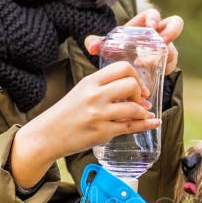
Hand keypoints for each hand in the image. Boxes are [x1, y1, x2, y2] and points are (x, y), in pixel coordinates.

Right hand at [9, 61, 160, 188]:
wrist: (47, 135)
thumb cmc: (66, 114)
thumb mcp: (82, 92)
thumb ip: (103, 88)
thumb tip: (131, 89)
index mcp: (90, 81)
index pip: (122, 67)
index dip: (136, 76)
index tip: (139, 87)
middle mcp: (95, 95)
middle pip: (131, 84)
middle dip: (141, 92)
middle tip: (141, 101)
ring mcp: (99, 114)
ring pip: (133, 107)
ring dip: (144, 111)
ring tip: (144, 113)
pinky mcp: (102, 132)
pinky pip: (131, 126)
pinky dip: (146, 124)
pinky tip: (153, 122)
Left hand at [86, 9, 183, 74]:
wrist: (125, 67)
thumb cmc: (117, 50)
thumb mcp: (107, 45)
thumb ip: (97, 43)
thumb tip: (92, 47)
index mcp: (144, 24)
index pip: (154, 14)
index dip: (155, 18)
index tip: (151, 27)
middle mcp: (158, 34)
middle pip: (175, 25)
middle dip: (172, 31)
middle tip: (163, 42)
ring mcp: (165, 49)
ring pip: (173, 49)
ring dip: (165, 56)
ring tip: (147, 63)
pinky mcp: (166, 64)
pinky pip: (170, 66)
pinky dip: (162, 70)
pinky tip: (149, 75)